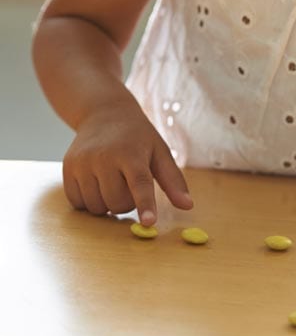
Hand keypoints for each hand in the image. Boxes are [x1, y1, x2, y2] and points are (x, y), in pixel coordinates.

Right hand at [63, 101, 192, 226]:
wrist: (104, 113)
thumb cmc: (137, 137)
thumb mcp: (159, 151)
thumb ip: (173, 180)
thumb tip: (188, 206)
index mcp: (131, 152)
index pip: (140, 183)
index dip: (145, 204)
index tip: (149, 222)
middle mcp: (104, 157)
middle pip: (117, 203)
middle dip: (126, 202)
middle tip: (129, 183)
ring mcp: (82, 163)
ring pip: (96, 207)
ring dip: (107, 203)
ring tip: (113, 181)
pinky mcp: (67, 168)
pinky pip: (77, 203)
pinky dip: (89, 201)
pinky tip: (96, 183)